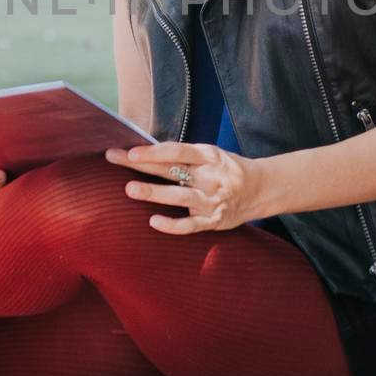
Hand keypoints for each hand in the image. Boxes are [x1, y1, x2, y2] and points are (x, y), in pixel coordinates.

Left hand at [104, 141, 265, 233]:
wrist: (260, 189)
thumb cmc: (225, 169)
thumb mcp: (209, 156)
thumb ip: (182, 157)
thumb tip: (143, 153)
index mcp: (209, 156)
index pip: (177, 151)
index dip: (154, 151)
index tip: (130, 151)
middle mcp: (210, 176)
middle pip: (172, 170)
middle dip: (141, 165)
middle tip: (115, 159)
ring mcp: (212, 199)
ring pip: (180, 196)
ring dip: (154, 193)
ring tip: (130, 189)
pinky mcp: (214, 220)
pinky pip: (191, 225)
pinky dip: (172, 224)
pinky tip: (153, 222)